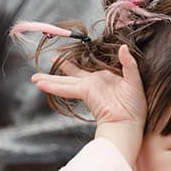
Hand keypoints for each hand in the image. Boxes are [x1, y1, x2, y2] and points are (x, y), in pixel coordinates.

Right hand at [31, 45, 145, 128]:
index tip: (59, 59)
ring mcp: (87, 88)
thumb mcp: (135, 80)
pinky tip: (41, 84)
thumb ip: (128, 64)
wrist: (130, 122)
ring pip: (64, 83)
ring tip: (34, 79)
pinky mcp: (85, 93)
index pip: (83, 72)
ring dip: (49, 80)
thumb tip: (122, 47)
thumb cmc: (136, 106)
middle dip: (54, 74)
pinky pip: (68, 88)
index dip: (70, 66)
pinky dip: (54, 87)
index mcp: (102, 79)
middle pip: (69, 77)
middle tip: (39, 71)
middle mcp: (92, 84)